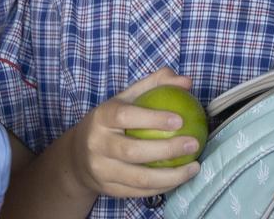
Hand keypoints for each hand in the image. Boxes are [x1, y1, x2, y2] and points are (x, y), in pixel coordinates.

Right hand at [66, 68, 202, 197]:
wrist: (78, 156)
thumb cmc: (111, 123)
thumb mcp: (125, 100)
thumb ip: (155, 86)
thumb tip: (186, 82)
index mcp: (100, 118)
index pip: (124, 117)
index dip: (152, 118)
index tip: (180, 120)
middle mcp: (97, 144)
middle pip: (132, 151)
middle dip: (167, 150)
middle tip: (194, 143)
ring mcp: (101, 170)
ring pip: (139, 178)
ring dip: (171, 176)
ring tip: (194, 166)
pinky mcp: (108, 189)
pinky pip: (140, 192)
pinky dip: (163, 187)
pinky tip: (181, 178)